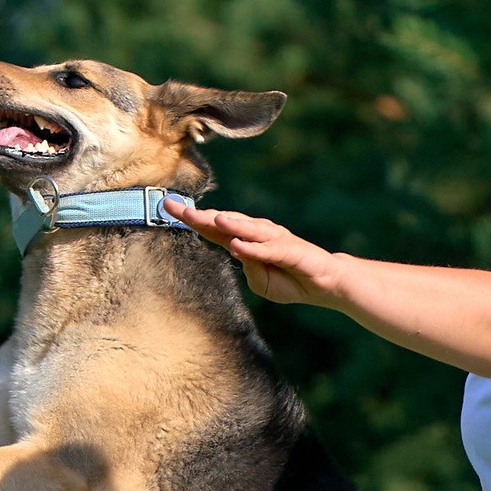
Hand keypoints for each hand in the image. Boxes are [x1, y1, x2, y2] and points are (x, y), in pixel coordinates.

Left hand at [164, 200, 345, 308]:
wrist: (324, 282)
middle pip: (223, 222)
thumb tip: (237, 251)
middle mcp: (255, 234)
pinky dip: (252, 247)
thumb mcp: (261, 282)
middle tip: (173, 207)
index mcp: (243, 241)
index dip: (189, 219)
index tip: (166, 209)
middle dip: (198, 215)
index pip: (211, 228)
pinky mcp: (289, 250)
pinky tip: (237, 244)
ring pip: (245, 228)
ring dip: (227, 223)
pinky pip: (267, 249)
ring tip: (208, 218)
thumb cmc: (290, 280)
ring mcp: (272, 239)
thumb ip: (248, 268)